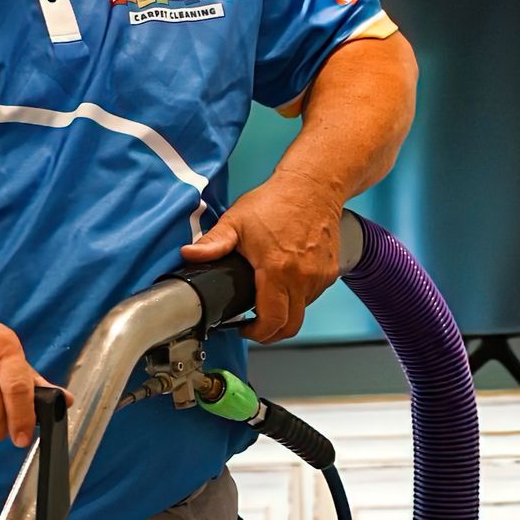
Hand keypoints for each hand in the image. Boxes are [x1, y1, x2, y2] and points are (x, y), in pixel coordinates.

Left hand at [180, 179, 340, 342]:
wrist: (313, 186)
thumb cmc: (276, 201)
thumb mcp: (236, 221)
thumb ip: (213, 243)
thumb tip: (189, 255)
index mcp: (277, 270)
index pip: (272, 321)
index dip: (257, 334)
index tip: (244, 329)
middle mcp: (303, 277)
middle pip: (290, 326)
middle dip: (271, 333)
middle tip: (254, 325)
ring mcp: (319, 276)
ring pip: (302, 311)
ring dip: (285, 312)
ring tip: (267, 298)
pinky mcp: (330, 272)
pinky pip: (313, 295)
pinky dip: (298, 297)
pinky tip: (284, 282)